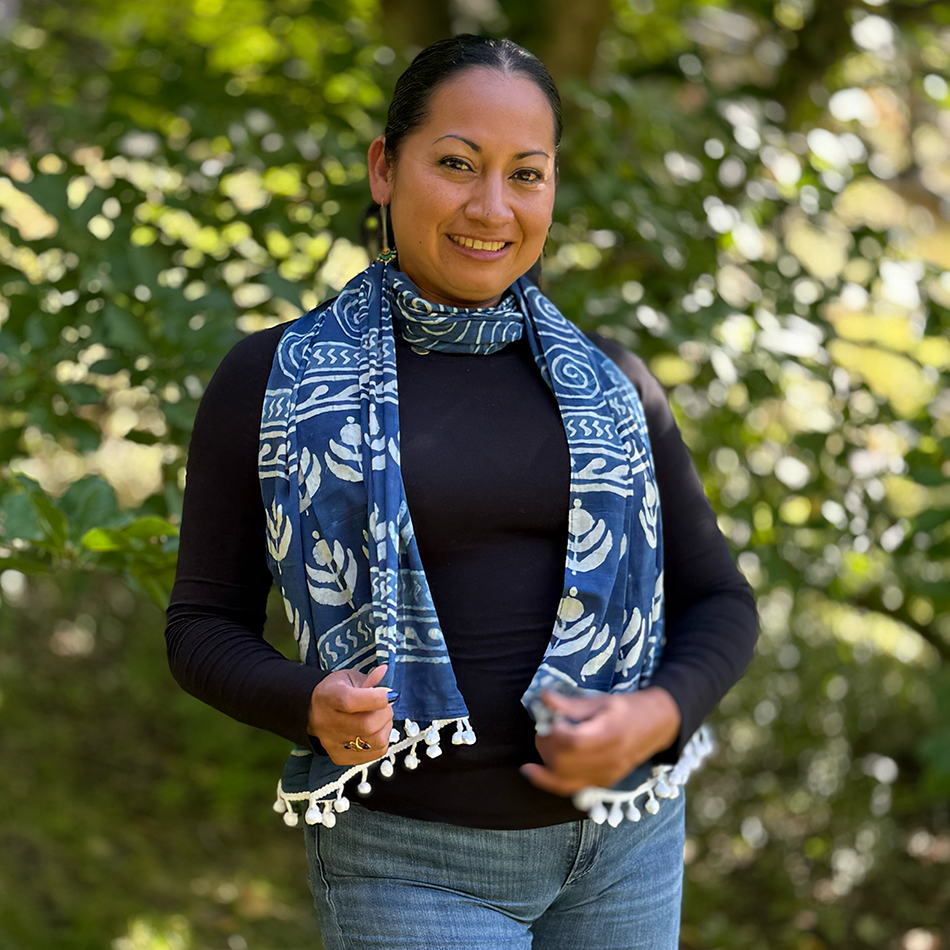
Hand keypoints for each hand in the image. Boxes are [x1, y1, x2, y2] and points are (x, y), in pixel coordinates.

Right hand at [308, 664, 392, 765]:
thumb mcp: (349, 678)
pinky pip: (375, 753)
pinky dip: (382, 740)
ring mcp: (334, 743)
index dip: (377, 698)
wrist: (312, 711)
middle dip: (385, 713)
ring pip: (376, 741)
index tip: (391, 694)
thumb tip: (384, 671)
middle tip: (385, 706)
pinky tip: (375, 731)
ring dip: (386, 727)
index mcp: (329, 697)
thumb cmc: (336, 691)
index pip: (351, 701)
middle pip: (367, 724)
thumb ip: (369, 679)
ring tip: (380, 718)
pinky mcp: (341, 757)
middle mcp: (328, 723)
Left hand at [519, 686, 681, 795]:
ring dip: (545, 762)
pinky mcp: (602, 784)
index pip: (572, 741)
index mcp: (609, 735)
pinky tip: (534, 771)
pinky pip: (570, 788)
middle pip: (564, 763)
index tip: (549, 717)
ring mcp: (606, 777)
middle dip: (545, 745)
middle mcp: (608, 761)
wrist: (656, 726)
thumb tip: (543, 697)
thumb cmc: (629, 708)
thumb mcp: (601, 700)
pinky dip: (550, 780)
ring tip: (543, 742)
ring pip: (563, 780)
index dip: (553, 731)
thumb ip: (571, 704)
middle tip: (544, 727)